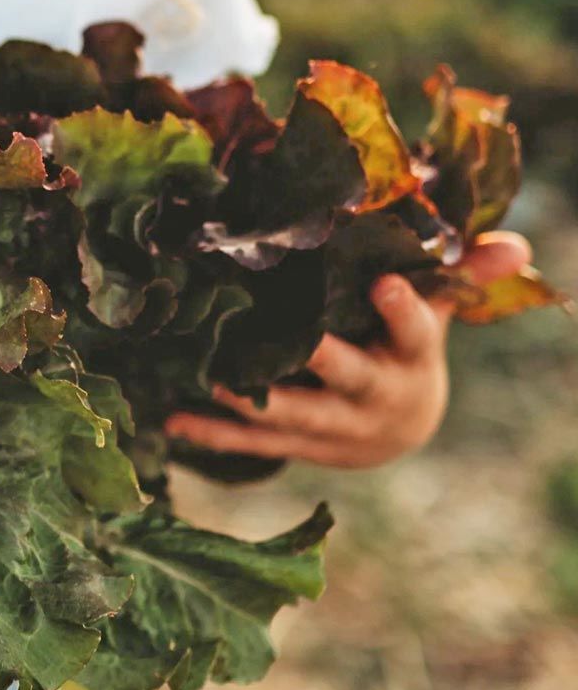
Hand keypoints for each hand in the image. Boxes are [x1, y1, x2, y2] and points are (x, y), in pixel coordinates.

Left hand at [163, 231, 532, 468]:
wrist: (397, 427)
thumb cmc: (405, 347)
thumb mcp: (436, 311)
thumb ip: (459, 275)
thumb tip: (517, 244)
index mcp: (412, 358)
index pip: (416, 332)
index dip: (402, 311)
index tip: (386, 282)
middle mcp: (375, 398)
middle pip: (350, 379)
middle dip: (322, 360)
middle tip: (293, 338)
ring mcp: (335, 428)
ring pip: (295, 417)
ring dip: (253, 401)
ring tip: (210, 378)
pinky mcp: (298, 446)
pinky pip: (254, 443)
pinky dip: (214, 434)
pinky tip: (172, 421)